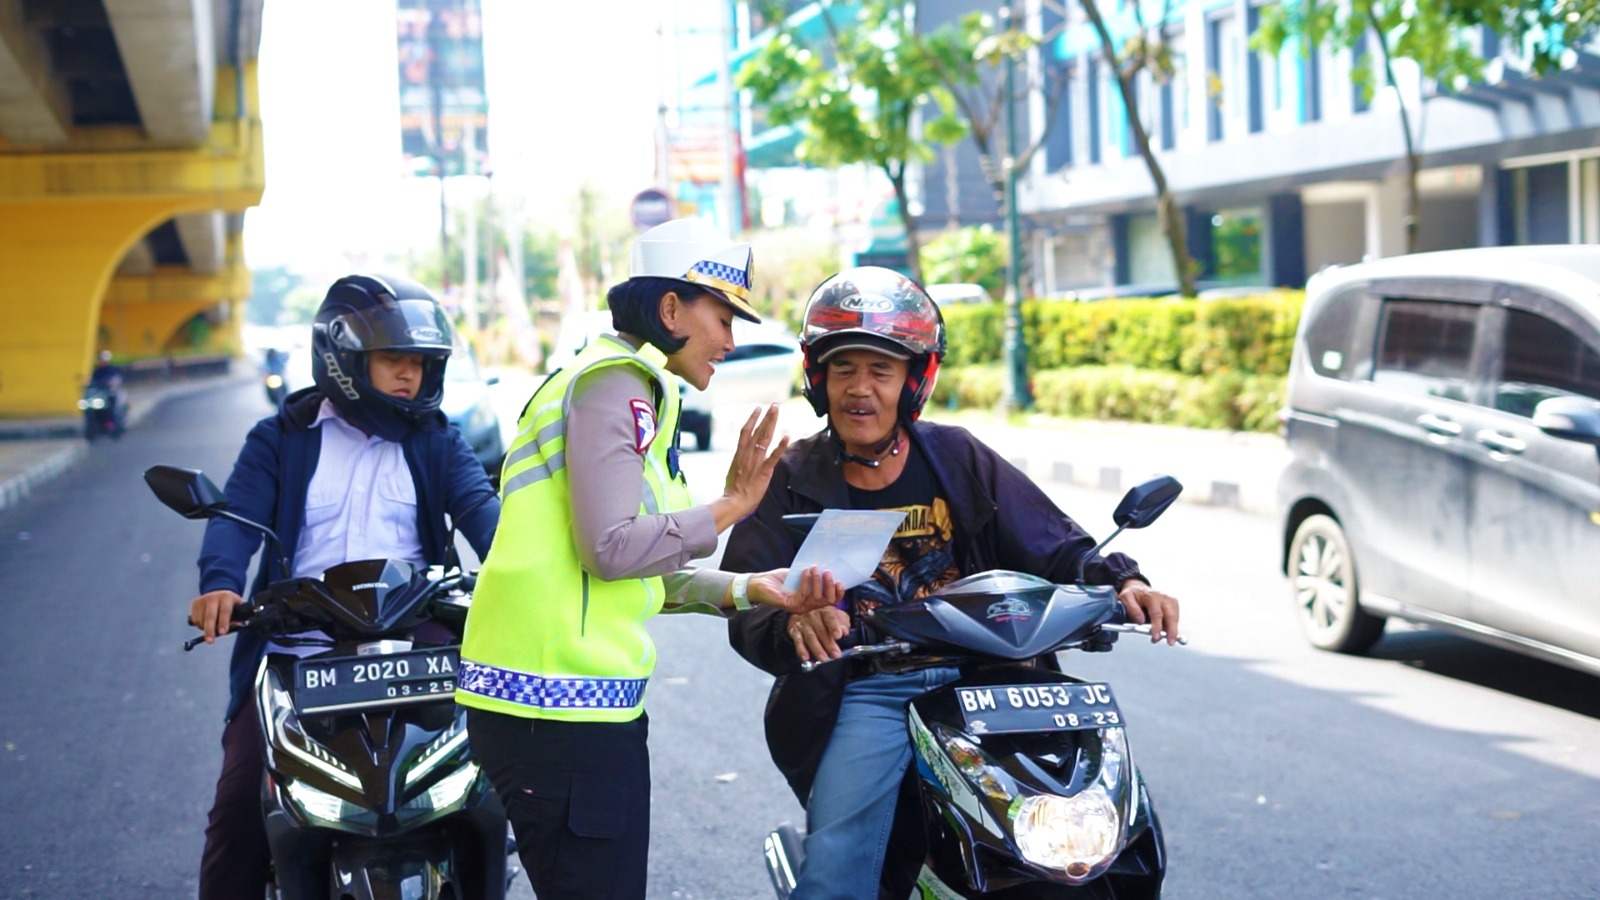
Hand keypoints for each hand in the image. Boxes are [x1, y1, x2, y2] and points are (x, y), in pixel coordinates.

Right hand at [189, 589, 242, 643]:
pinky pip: (195, 620)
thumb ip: (238, 619)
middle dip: (210, 630)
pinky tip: (206, 621)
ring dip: (206, 629)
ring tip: (213, 626)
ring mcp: (202, 600)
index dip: (223, 622)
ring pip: (202, 620)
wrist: (218, 594)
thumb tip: (235, 627)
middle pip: (210, 616)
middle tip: (210, 641)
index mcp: (227, 597)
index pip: (225, 611)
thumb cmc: (231, 605)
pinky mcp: (194, 604)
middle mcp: (213, 597)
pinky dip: (200, 625)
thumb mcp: (238, 608)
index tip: (223, 632)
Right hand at [711, 405, 789, 530]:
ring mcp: (756, 462)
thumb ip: (740, 462)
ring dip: (771, 423)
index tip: (758, 409)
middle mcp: (747, 454)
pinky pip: (773, 456)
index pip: (746, 432)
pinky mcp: (764, 471)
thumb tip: (743, 457)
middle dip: (766, 416)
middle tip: (774, 404)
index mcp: (740, 454)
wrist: (733, 502)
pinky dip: (780, 446)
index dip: (753, 419)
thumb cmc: (733, 491)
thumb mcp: (733, 471)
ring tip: (777, 411)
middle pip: (757, 430)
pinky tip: (787, 435)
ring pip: (764, 438)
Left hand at [748, 567, 844, 614]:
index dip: (838, 593)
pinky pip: (802, 594)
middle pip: (826, 601)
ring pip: (816, 598)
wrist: (760, 583)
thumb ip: (812, 575)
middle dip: (829, 586)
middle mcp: (807, 606)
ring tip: (815, 568)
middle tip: (828, 572)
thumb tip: (827, 565)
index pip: (830, 601)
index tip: (840, 581)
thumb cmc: (780, 580)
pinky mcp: (790, 606)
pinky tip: (805, 571)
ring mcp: (799, 607)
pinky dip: (805, 581)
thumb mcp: (800, 575)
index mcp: (811, 600)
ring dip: (818, 581)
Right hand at [786, 607, 850, 663]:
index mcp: (825, 611)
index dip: (834, 627)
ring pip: (810, 637)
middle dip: (829, 644)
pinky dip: (801, 650)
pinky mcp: (794, 631)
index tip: (838, 636)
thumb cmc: (824, 617)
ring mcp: (803, 623)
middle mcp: (813, 616)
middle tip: (836, 655)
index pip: (830, 618)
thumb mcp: (836, 615)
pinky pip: (798, 641)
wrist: (802, 611)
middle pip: (821, 631)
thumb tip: (844, 631)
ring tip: (824, 659)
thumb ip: (842, 622)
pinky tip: (805, 658)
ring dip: (817, 649)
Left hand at [1117, 581, 1180, 644]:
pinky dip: (1172, 626)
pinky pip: (1176, 617)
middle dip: (1172, 631)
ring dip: (1173, 630)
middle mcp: (1163, 597)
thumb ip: (1132, 609)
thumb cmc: (1133, 594)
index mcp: (1151, 596)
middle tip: (1170, 642)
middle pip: (1171, 615)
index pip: (1157, 613)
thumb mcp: (1126, 598)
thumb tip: (1140, 620)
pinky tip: (1167, 632)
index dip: (1157, 626)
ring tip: (1167, 639)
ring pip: (1175, 617)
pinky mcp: (1173, 604)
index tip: (1156, 636)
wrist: (1138, 588)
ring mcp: (1170, 600)